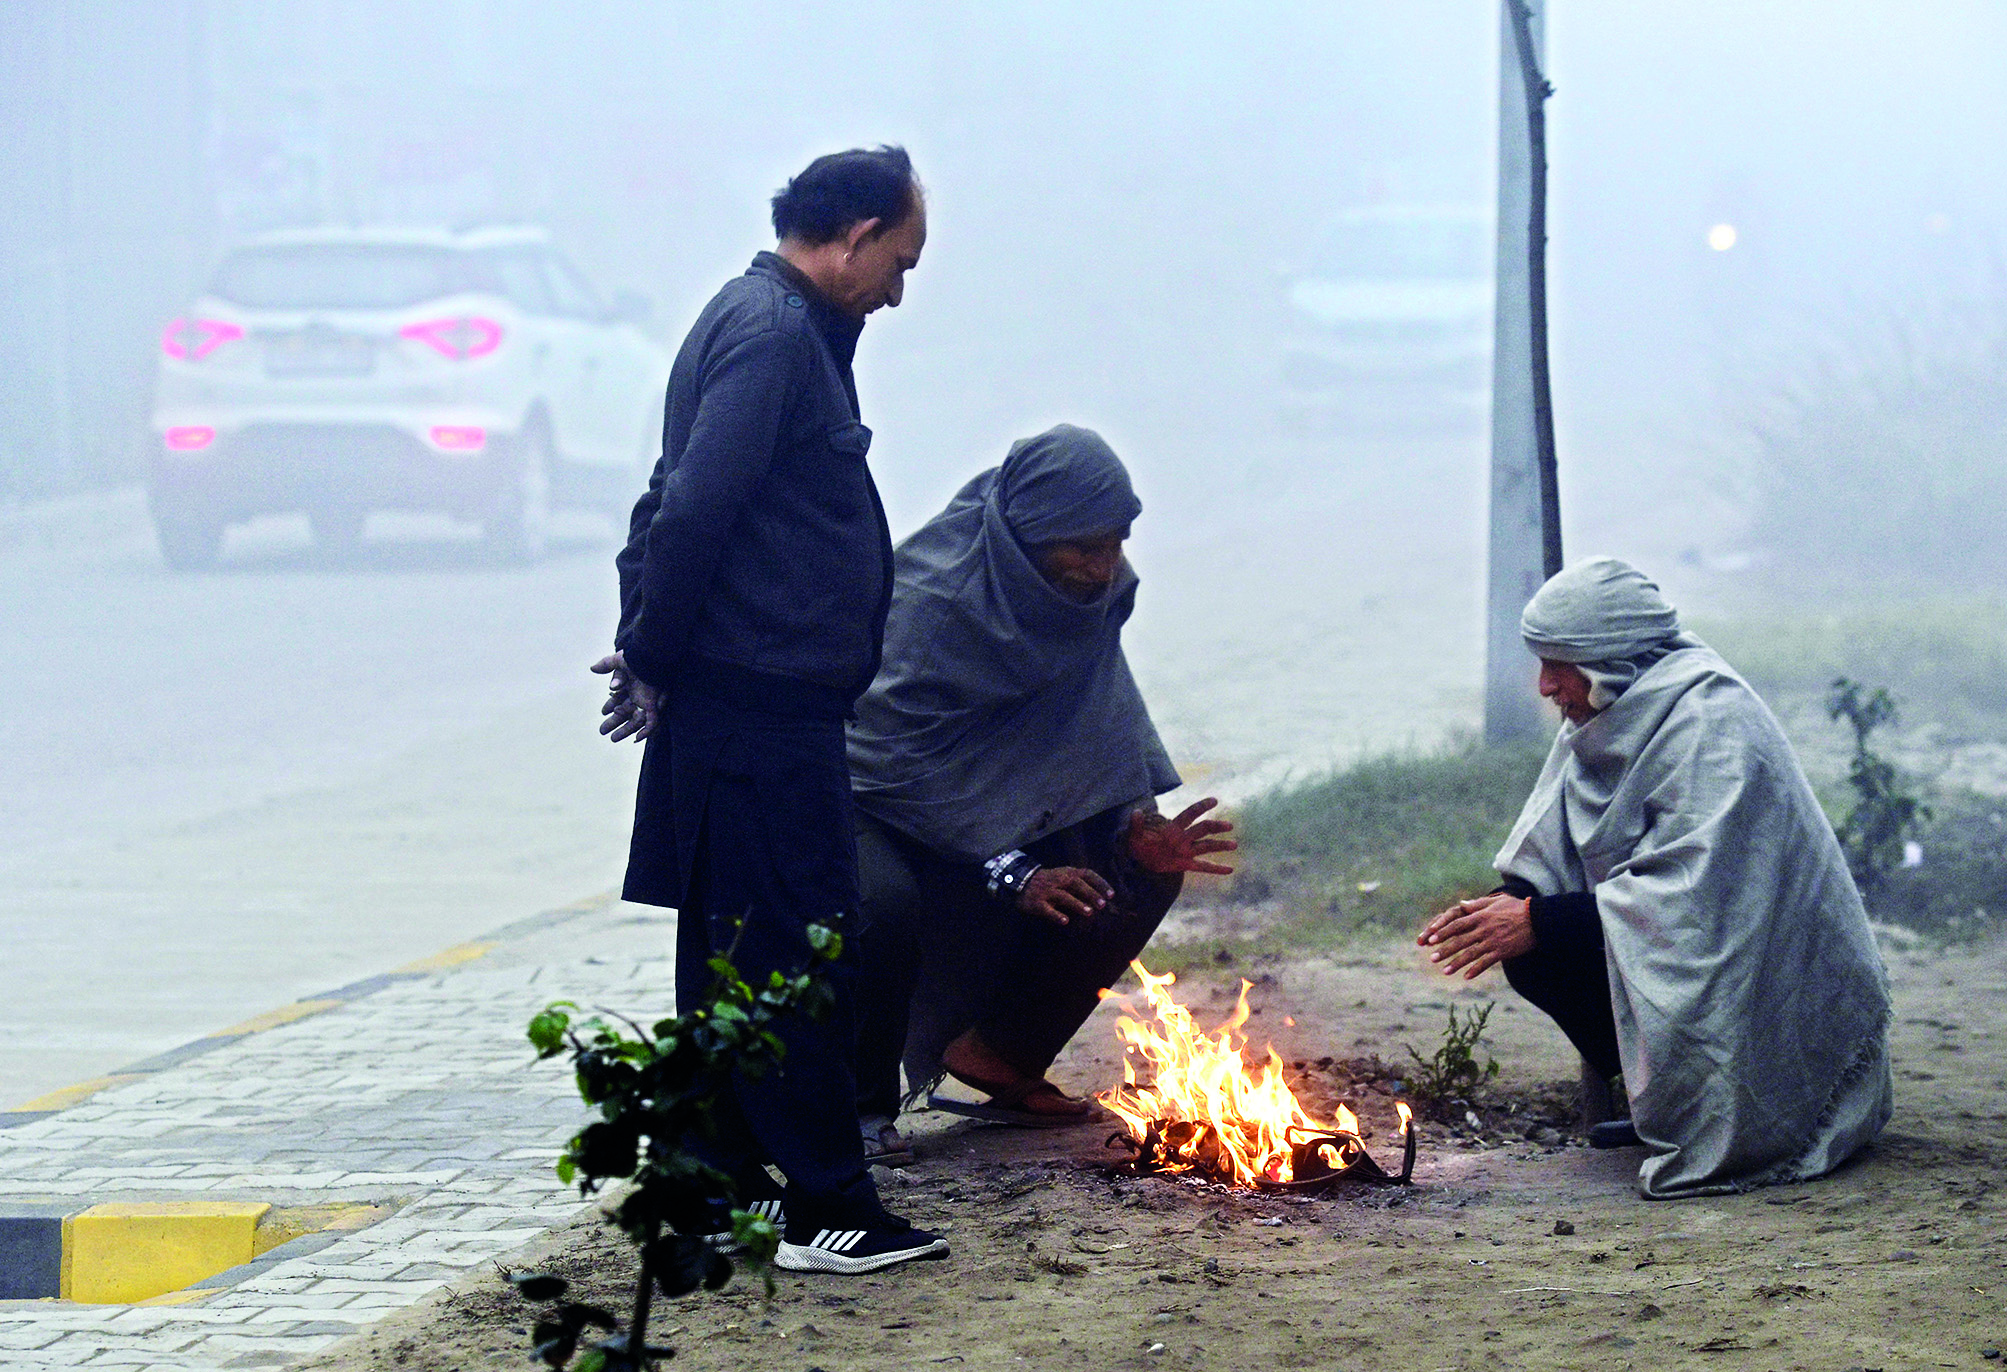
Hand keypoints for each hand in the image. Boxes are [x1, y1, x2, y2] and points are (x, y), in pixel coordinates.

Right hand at [591, 652, 659, 742]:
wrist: (654, 658)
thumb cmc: (639, 657)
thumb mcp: (620, 660)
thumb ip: (606, 664)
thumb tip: (592, 668)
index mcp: (629, 685)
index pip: (617, 699)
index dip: (610, 706)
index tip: (603, 712)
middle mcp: (637, 695)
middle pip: (623, 712)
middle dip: (613, 722)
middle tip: (603, 731)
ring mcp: (645, 702)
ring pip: (635, 721)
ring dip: (625, 731)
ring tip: (613, 739)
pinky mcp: (653, 706)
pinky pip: (651, 723)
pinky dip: (645, 732)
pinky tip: (637, 739)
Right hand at [1017, 866, 1112, 926]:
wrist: (1021, 882)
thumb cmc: (1050, 882)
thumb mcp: (1065, 876)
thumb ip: (1081, 884)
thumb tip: (1101, 897)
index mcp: (1068, 872)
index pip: (1087, 874)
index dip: (1100, 883)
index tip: (1111, 894)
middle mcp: (1058, 880)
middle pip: (1076, 884)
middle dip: (1090, 894)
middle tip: (1103, 905)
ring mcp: (1047, 891)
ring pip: (1064, 896)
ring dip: (1077, 904)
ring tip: (1089, 913)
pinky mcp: (1037, 902)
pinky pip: (1047, 909)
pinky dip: (1056, 915)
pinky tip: (1065, 921)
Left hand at [1126, 798, 1237, 875]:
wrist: (1140, 859)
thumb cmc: (1138, 844)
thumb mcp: (1134, 836)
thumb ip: (1136, 825)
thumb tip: (1135, 812)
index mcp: (1173, 829)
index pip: (1189, 815)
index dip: (1201, 807)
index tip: (1214, 800)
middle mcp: (1183, 838)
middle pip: (1203, 829)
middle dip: (1216, 827)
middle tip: (1229, 825)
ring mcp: (1186, 851)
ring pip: (1206, 846)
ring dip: (1220, 845)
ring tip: (1234, 844)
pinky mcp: (1186, 865)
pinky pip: (1203, 867)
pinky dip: (1216, 868)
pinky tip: (1230, 869)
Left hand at [1417, 893, 1535, 979]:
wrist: (1538, 921)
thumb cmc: (1517, 908)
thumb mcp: (1496, 901)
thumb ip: (1477, 904)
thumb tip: (1461, 904)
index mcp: (1481, 916)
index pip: (1457, 924)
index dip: (1443, 932)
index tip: (1431, 939)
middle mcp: (1484, 930)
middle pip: (1460, 941)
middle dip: (1445, 950)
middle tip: (1432, 958)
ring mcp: (1493, 942)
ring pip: (1470, 954)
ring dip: (1456, 963)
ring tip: (1444, 971)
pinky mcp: (1502, 952)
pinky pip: (1486, 963)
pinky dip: (1476, 970)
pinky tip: (1466, 977)